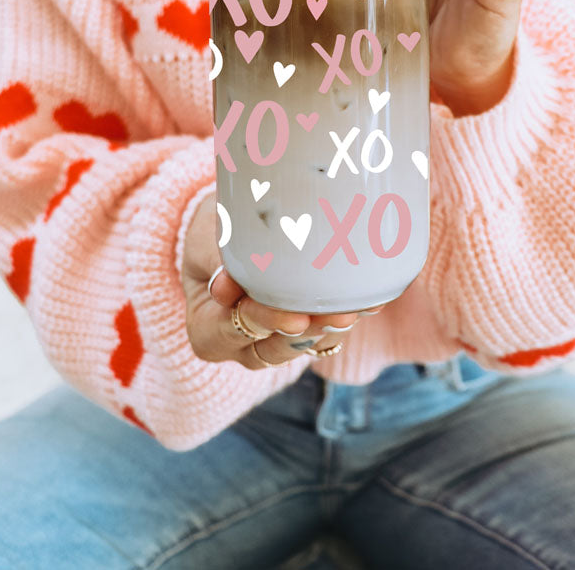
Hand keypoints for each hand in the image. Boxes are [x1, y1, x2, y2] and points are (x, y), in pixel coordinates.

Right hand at [179, 191, 383, 369]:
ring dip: (332, 327)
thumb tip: (225, 287)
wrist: (231, 225)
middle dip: (309, 330)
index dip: (263, 323)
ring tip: (357, 307)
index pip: (230, 332)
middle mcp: (240, 344)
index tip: (293, 316)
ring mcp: (273, 340)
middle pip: (273, 348)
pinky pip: (326, 333)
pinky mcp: (304, 329)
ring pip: (305, 346)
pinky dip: (346, 315)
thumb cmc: (212, 228)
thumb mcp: (206, 234)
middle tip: (339, 314)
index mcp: (205, 326)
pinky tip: (368, 299)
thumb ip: (215, 257)